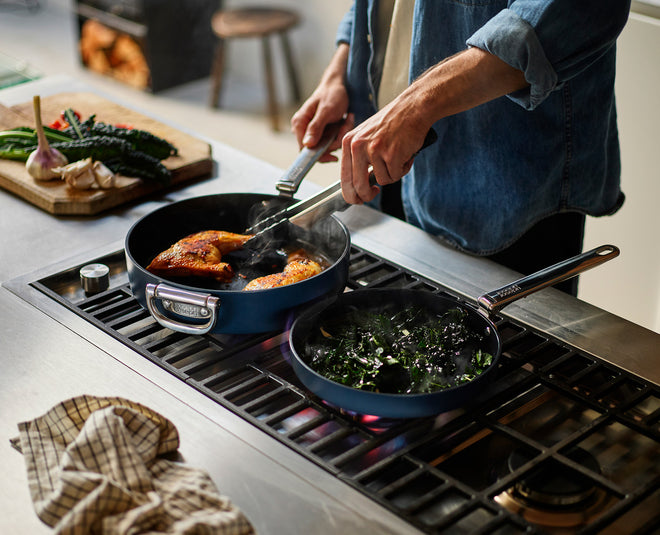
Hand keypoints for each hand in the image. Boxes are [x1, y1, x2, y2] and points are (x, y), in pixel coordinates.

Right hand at [291, 44, 351, 162]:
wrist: (339, 85)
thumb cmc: (332, 94)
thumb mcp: (326, 111)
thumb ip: (315, 128)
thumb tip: (307, 145)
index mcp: (299, 124)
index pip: (305, 150)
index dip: (321, 153)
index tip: (335, 147)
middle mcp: (303, 130)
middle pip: (318, 149)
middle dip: (335, 141)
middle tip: (345, 125)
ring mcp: (312, 132)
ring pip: (327, 146)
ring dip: (340, 135)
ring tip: (347, 120)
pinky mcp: (321, 132)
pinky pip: (331, 141)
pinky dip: (341, 133)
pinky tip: (346, 121)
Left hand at [339, 47, 527, 204]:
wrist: (412, 107)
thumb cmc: (392, 122)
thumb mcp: (365, 136)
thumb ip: (358, 159)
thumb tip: (358, 186)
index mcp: (348, 142)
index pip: (344, 177)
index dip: (351, 194)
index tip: (357, 199)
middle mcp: (358, 146)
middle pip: (359, 186)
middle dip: (367, 195)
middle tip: (374, 194)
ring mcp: (374, 151)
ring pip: (382, 180)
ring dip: (392, 174)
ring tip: (397, 157)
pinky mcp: (391, 154)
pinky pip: (396, 175)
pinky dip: (403, 169)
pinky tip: (405, 154)